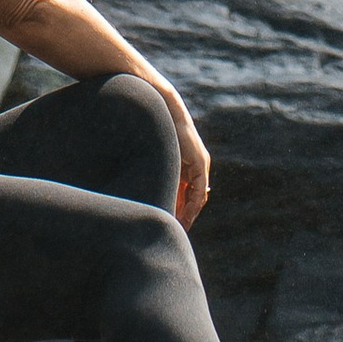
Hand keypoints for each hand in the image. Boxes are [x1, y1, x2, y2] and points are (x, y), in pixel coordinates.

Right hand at [168, 97, 210, 227]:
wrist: (164, 112)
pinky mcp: (200, 162)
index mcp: (186, 165)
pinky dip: (192, 204)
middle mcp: (197, 165)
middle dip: (186, 214)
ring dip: (189, 213)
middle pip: (194, 197)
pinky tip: (184, 216)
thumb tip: (142, 188)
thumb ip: (158, 173)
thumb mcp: (158, 159)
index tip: (173, 222)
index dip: (181, 209)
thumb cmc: (156, 132)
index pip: (187, 193)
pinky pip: (199, 190)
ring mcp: (200, 163)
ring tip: (180, 227)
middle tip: (177, 230)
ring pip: (198, 196)